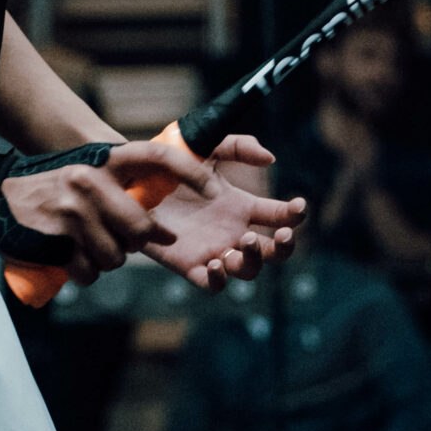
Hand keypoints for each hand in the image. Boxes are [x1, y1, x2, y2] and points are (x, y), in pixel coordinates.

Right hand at [0, 136, 215, 284]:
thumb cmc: (51, 188)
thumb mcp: (87, 175)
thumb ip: (122, 191)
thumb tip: (165, 231)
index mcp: (103, 161)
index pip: (158, 157)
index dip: (191, 173)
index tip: (215, 192)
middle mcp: (91, 181)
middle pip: (140, 230)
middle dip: (132, 244)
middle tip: (113, 239)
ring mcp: (73, 211)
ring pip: (115, 257)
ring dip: (102, 261)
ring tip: (80, 245)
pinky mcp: (58, 240)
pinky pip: (88, 272)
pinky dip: (81, 273)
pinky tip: (64, 257)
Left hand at [142, 135, 304, 292]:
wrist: (131, 178)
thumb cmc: (170, 162)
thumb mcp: (205, 146)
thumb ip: (237, 145)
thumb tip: (270, 158)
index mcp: (239, 205)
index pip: (278, 215)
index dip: (294, 214)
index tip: (298, 206)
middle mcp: (231, 231)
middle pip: (272, 251)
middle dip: (283, 247)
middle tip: (280, 235)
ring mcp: (212, 249)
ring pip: (247, 269)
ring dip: (254, 261)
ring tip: (245, 242)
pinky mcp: (188, 264)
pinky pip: (212, 284)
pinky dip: (219, 280)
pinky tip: (215, 263)